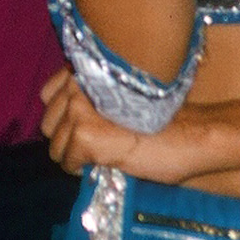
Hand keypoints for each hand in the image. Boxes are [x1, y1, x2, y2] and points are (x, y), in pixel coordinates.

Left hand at [40, 70, 157, 176]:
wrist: (190, 136)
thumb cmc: (162, 120)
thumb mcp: (122, 98)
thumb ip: (93, 98)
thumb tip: (65, 120)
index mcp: (89, 71)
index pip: (48, 94)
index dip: (61, 115)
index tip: (80, 125)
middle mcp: (79, 85)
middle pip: (48, 122)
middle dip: (64, 137)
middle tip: (88, 146)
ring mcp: (80, 110)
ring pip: (55, 144)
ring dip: (71, 155)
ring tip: (95, 157)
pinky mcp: (86, 136)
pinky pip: (67, 160)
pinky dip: (78, 167)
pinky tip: (100, 164)